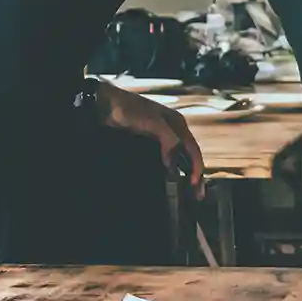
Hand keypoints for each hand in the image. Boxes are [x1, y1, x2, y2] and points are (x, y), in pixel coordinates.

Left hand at [96, 82, 205, 197]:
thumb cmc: (129, 110)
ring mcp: (159, 138)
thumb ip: (169, 140)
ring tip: (184, 192)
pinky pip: (162, 160)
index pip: (193, 149)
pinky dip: (167, 171)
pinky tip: (165, 181)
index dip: (196, 167)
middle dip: (193, 174)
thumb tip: (174, 163)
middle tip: (196, 195)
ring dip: (181, 175)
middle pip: (187, 155)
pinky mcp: (147, 144)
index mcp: (177, 123)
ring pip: (176, 159)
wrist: (104, 105)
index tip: (194, 184)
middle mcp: (172, 131)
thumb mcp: (153, 122)